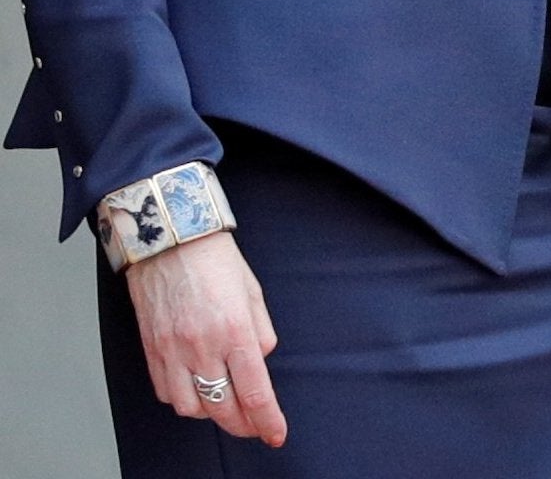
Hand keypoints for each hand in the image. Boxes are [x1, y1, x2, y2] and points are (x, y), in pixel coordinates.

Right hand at [125, 230, 286, 445]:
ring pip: (190, 408)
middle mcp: (202, 346)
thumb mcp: (252, 291)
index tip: (276, 435)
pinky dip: (183, 399)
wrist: (170, 239)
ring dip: (210, 413)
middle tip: (255, 427)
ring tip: (224, 404)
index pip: (255, 391)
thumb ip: (260, 331)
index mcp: (235, 330)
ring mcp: (172, 351)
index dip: (267, 420)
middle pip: (223, 408)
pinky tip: (195, 389)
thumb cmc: (215, 259)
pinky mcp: (151, 350)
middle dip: (242, 425)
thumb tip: (260, 362)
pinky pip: (165, 392)